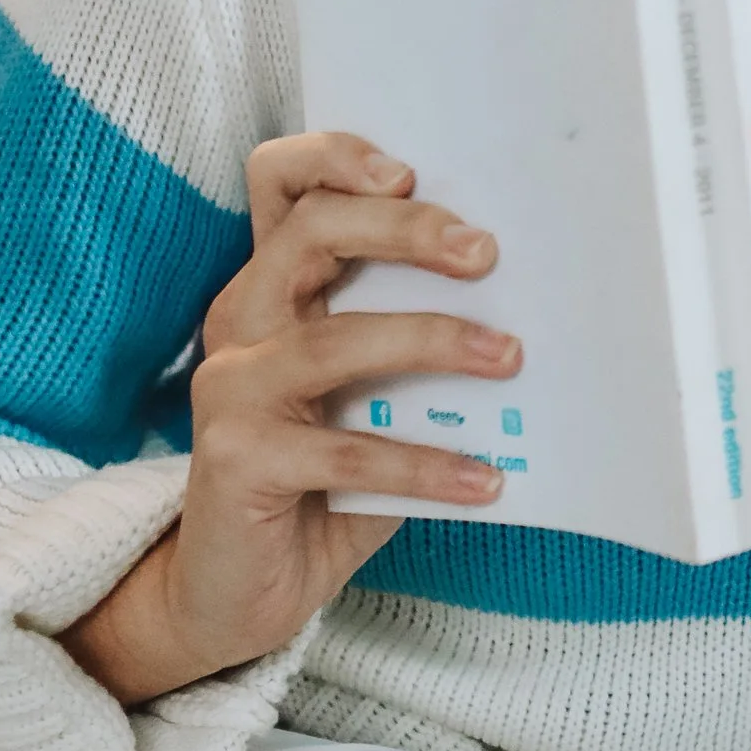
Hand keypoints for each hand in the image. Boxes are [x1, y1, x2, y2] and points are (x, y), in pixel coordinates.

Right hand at [63, 133, 515, 705]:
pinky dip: (427, 465)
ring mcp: (231, 387)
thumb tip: (519, 315)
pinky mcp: (236, 458)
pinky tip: (486, 481)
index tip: (411, 173)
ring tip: (509, 357)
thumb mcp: (368, 400)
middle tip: (484, 253)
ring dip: (434, 340)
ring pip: (336, 337)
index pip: (281, 182)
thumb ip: (412, 350)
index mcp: (271, 287)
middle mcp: (241, 320)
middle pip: (312, 231)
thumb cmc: (320, 484)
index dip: (336, 156)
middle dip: (405, 230)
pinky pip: (349, 449)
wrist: (235, 594)